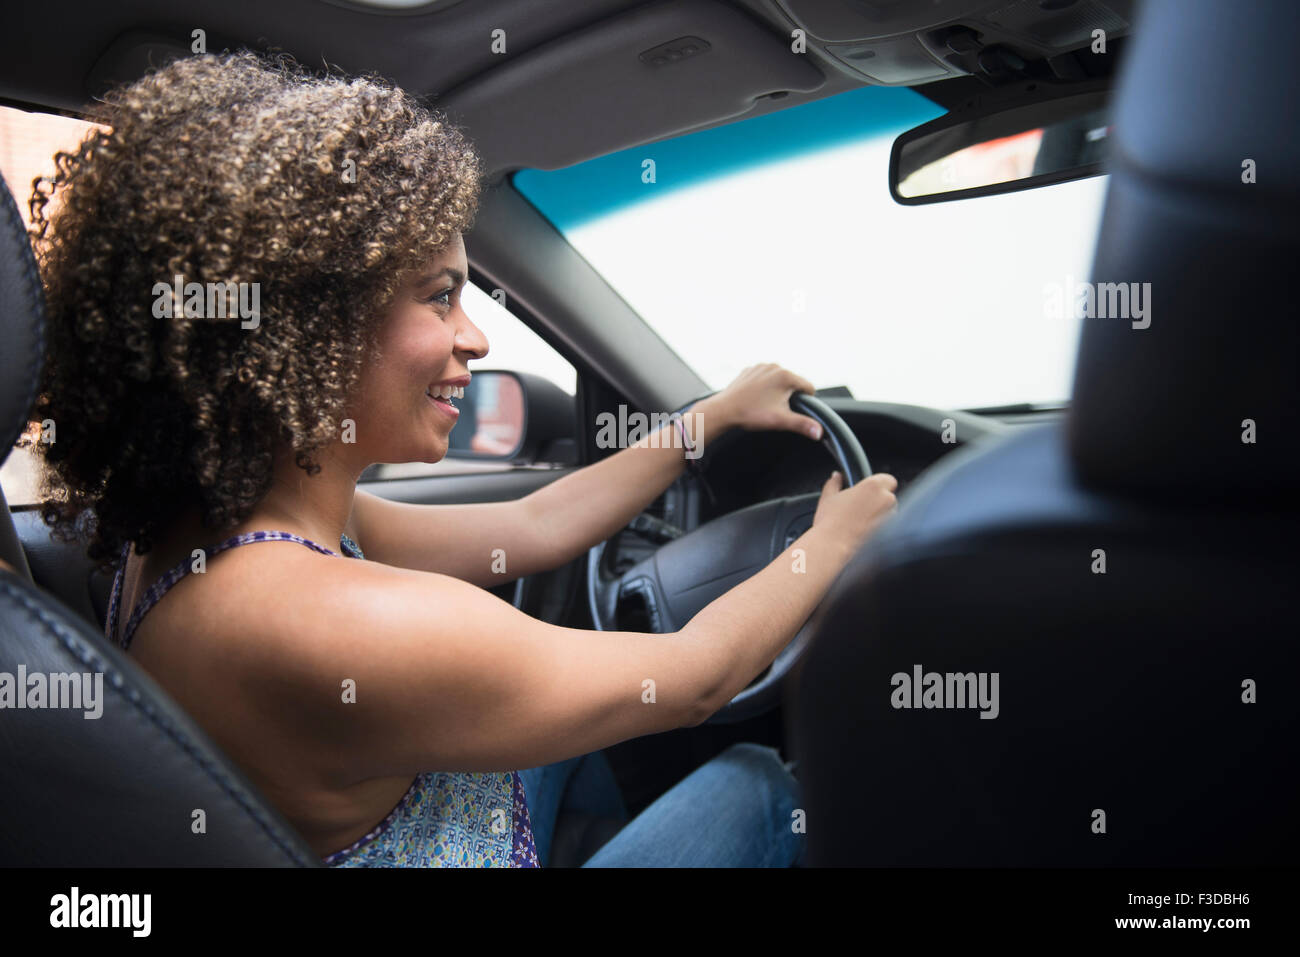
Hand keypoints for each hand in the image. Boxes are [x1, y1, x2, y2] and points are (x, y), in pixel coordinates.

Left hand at [707, 363, 822, 440]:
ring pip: (778, 380)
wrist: (723, 410)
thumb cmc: (751, 414)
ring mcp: (761, 367)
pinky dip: (763, 387)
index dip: (806, 401)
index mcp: (786, 376)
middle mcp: (774, 366)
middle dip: (789, 396)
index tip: (794, 410)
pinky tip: (755, 399)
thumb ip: (803, 425)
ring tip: (764, 405)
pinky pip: (764, 379)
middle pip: (793, 383)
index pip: (808, 387)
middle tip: (775, 410)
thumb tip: (819, 432)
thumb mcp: (781, 421)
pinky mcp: (750, 370)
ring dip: (776, 391)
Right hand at [812, 470, 897, 554]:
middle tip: (861, 508)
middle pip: (889, 497)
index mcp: (874, 486)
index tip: (869, 492)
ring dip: (881, 516)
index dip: (879, 485)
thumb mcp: (828, 497)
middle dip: (878, 502)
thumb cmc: (831, 522)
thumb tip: (836, 477)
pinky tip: (864, 533)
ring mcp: (891, 518)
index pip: (888, 480)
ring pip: (890, 514)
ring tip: (861, 523)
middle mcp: (886, 500)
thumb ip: (834, 483)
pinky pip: (888, 529)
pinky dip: (880, 530)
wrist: (833, 546)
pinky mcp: (890, 534)